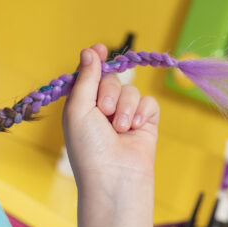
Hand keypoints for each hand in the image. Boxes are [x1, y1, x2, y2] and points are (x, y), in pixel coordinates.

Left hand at [63, 43, 158, 185]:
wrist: (115, 178)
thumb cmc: (89, 148)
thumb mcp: (78, 110)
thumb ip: (86, 79)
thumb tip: (89, 51)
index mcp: (81, 106)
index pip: (89, 76)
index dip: (94, 61)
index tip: (99, 48)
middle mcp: (102, 109)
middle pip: (111, 78)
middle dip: (108, 92)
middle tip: (104, 112)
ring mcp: (125, 115)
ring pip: (131, 89)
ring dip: (125, 107)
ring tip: (119, 129)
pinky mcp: (146, 122)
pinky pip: (149, 102)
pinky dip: (142, 113)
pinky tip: (134, 129)